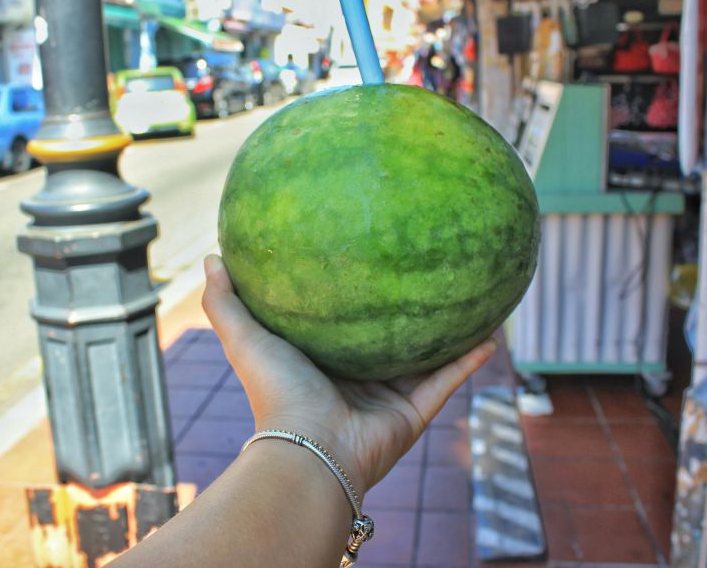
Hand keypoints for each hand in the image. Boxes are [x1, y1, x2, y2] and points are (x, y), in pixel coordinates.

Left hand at [201, 254, 495, 496]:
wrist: (310, 448)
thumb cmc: (276, 393)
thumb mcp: (244, 339)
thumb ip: (226, 302)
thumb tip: (213, 257)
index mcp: (322, 362)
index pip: (342, 324)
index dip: (355, 297)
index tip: (368, 260)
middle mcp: (357, 378)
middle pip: (389, 339)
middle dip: (406, 312)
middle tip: (424, 271)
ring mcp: (388, 396)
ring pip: (427, 358)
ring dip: (449, 331)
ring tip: (471, 296)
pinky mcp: (415, 412)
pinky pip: (449, 380)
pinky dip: (471, 359)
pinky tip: (492, 332)